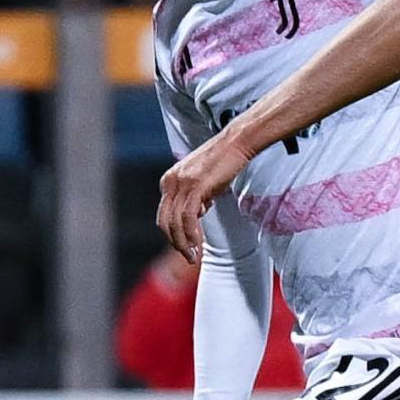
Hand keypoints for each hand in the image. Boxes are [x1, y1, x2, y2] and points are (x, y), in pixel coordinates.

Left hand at [159, 131, 247, 264]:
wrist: (235, 144)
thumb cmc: (223, 161)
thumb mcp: (202, 180)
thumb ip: (195, 196)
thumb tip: (198, 213)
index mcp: (168, 181)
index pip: (164, 215)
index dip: (174, 234)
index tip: (188, 245)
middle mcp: (170, 182)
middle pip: (165, 222)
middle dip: (175, 243)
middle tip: (188, 256)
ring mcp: (181, 184)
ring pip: (175, 223)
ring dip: (184, 243)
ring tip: (194, 256)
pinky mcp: (195, 187)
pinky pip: (188, 218)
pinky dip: (192, 234)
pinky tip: (198, 244)